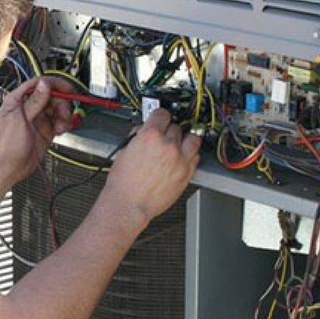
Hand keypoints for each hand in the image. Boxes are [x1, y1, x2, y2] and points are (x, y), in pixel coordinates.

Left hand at [0, 77, 73, 183]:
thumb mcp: (21, 119)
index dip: (55, 84)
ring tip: (61, 126)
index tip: (68, 90)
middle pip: (52, 96)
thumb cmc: (6, 145)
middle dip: (62, 103)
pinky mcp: (46, 130)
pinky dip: (63, 125)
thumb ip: (34, 101)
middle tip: (64, 113)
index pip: (40, 83)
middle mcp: (29, 107)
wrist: (8, 167)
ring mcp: (38, 118)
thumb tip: (45, 84)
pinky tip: (61, 130)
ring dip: (64, 116)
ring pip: (58, 109)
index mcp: (18, 99)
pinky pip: (59, 122)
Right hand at [101, 109, 200, 225]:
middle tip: (163, 138)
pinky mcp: (187, 173)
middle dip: (169, 131)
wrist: (128, 205)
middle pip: (176, 127)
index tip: (160, 118)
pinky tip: (181, 157)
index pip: (162, 113)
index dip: (160, 115)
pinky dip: (190, 155)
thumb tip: (145, 130)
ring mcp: (180, 160)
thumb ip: (138, 136)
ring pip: (193, 138)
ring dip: (185, 140)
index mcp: (150, 136)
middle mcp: (167, 146)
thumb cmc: (123, 183)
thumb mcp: (124, 151)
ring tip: (178, 144)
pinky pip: (196, 156)